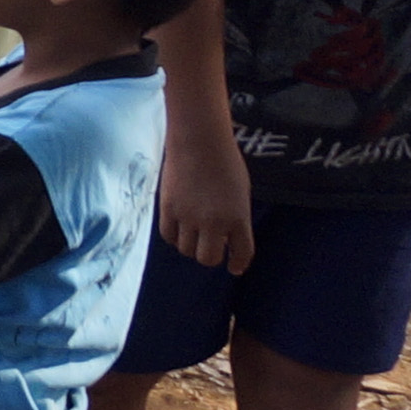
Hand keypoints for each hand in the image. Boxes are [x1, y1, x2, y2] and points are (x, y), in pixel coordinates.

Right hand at [158, 129, 255, 275]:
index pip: (241, 253)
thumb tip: (225, 237)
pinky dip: (175, 237)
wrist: (199, 142)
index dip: (238, 264)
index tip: (234, 267)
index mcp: (238, 218)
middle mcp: (214, 222)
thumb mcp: (240, 193)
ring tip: (194, 234)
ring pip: (186, 249)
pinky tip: (179, 228)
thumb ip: (235, 217)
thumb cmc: (226, 163)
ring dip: (191, 246)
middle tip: (211, 247)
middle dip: (211, 256)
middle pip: (208, 258)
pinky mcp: (168, 209)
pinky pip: (169, 236)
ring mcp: (188, 217)